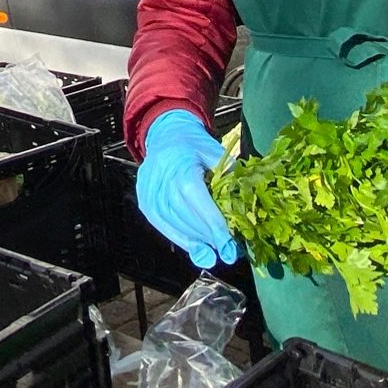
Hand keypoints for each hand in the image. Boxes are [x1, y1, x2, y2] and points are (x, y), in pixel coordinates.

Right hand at [135, 110, 240, 267]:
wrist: (166, 135)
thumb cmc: (195, 145)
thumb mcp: (216, 154)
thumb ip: (228, 178)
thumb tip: (242, 208)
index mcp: (179, 163)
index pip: (195, 196)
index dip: (212, 222)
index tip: (228, 243)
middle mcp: (160, 177)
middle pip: (183, 212)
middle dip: (205, 235)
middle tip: (225, 250)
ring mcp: (149, 190)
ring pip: (171, 221)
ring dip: (193, 239)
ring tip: (212, 251)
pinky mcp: (144, 200)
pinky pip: (161, 224)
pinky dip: (178, 238)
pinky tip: (193, 247)